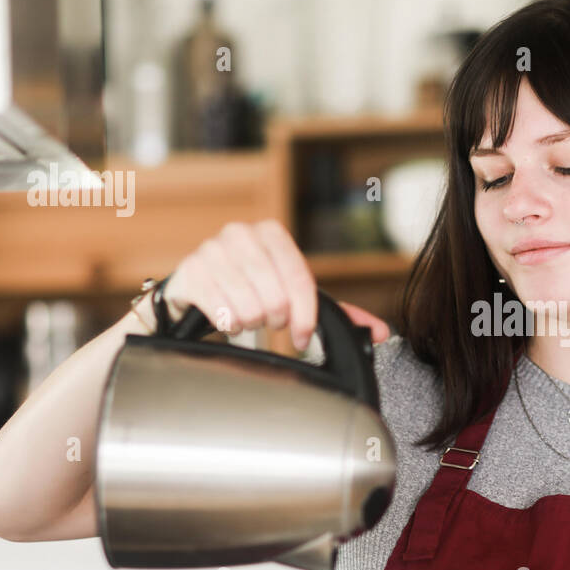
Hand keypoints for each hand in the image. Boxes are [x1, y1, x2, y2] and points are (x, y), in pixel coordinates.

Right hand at [162, 220, 389, 348]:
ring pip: (249, 308)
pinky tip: (228, 318)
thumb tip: (380, 332)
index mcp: (270, 233)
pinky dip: (229, 325)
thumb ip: (336, 312)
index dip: (306, 315)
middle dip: (276, 320)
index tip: (302, 336)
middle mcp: (239, 234)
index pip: (300, 279)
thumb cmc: (251, 290)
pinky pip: (221, 313)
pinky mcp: (189, 274)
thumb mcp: (292, 294)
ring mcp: (210, 252)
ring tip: (247, 317)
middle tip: (270, 321)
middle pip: (275, 296)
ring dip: (252, 323)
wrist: (193, 290)